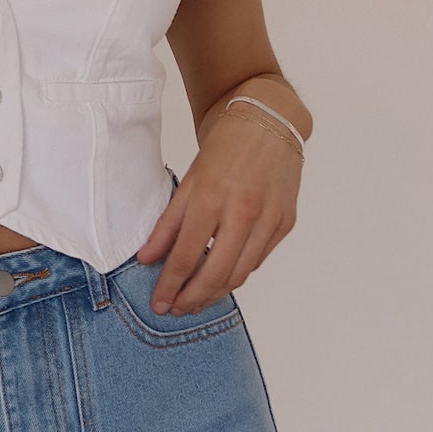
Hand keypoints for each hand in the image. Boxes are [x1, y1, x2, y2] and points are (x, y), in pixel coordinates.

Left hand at [134, 112, 300, 315]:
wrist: (268, 121)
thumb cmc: (224, 147)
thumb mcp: (188, 180)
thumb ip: (167, 223)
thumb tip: (146, 259)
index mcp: (211, 198)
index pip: (186, 257)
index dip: (170, 286)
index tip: (159, 304)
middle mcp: (242, 212)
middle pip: (216, 274)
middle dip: (193, 299)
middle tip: (177, 310)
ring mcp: (268, 219)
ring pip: (240, 274)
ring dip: (216, 293)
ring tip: (197, 300)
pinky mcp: (286, 222)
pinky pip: (258, 260)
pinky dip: (239, 272)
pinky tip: (223, 276)